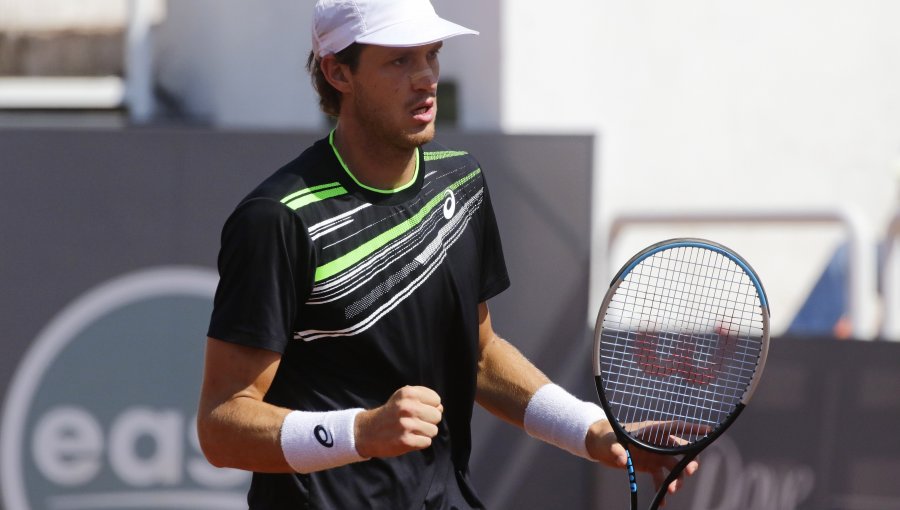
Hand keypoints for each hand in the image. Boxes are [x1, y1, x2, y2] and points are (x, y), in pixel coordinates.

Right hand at [354, 386, 443, 458]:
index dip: (430, 406)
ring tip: (411, 430)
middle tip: (415, 422)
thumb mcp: (403, 398)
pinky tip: (408, 438)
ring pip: (433, 430)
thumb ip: (423, 399)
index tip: (418, 410)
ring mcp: (406, 424)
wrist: (368, 431)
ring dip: (425, 433)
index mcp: (408, 393)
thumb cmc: (391, 413)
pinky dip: (420, 442)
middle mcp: (407, 407)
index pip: (436, 400)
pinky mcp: (406, 441)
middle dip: (429, 420)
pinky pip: (427, 442)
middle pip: (437, 416)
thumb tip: (440, 408)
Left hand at [585, 420, 704, 503]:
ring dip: (676, 480)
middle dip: (688, 462)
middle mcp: (657, 442)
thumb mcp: (609, 442)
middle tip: (688, 473)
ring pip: (674, 468)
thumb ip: (616, 449)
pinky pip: (661, 479)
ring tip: (670, 491)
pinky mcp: (650, 466)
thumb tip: (622, 459)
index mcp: (652, 431)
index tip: (709, 431)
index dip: (693, 429)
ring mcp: (655, 455)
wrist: (599, 445)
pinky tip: (661, 501)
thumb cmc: (606, 437)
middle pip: (681, 450)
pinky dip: (662, 490)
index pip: (676, 427)